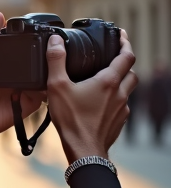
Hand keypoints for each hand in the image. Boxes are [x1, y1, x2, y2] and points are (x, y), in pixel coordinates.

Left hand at [0, 12, 45, 155]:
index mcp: (9, 64)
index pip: (26, 50)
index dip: (35, 42)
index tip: (44, 32)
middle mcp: (21, 75)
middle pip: (39, 63)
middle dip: (47, 57)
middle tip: (52, 50)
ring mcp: (28, 89)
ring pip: (45, 78)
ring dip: (49, 72)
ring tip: (52, 66)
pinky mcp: (31, 103)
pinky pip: (44, 95)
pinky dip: (48, 89)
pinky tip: (48, 83)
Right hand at [46, 30, 137, 163]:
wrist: (84, 152)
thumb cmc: (72, 121)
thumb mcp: (57, 87)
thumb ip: (56, 61)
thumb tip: (55, 41)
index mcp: (108, 81)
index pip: (126, 55)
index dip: (125, 42)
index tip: (121, 35)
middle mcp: (120, 94)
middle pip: (131, 72)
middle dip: (125, 62)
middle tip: (115, 57)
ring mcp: (122, 109)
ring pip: (128, 90)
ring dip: (121, 82)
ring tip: (107, 80)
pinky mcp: (119, 122)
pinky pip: (122, 106)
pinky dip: (116, 100)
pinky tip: (102, 103)